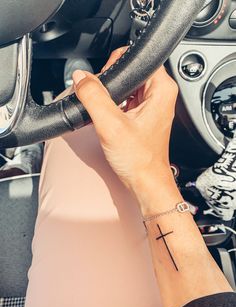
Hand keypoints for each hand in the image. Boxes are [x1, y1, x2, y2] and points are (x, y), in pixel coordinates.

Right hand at [73, 48, 177, 201]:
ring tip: (107, 113)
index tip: (104, 83)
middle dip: (111, 83)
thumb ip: (93, 97)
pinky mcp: (143, 115)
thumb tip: (81, 78)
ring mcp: (152, 105)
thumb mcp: (111, 125)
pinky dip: (113, 105)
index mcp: (162, 89)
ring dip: (110, 96)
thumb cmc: (140, 160)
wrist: (145, 182)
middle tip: (103, 102)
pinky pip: (125, 100)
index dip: (116, 66)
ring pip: (125, 86)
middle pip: (129, 72)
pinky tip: (108, 118)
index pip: (136, 59)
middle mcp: (160, 95)